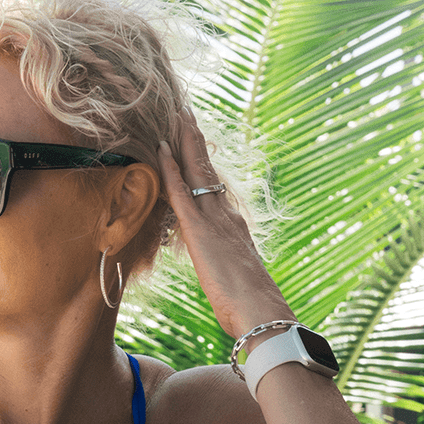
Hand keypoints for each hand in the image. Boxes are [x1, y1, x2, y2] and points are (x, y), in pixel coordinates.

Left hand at [157, 108, 293, 339]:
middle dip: (195, 140)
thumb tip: (221, 267)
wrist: (261, 312)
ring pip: (197, 170)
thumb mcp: (234, 277)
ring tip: (177, 114)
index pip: (214, 186)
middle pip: (207, 168)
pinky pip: (182, 191)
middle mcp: (226, 214)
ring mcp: (215, 219)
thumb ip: (225, 264)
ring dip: (184, 141)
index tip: (194, 140)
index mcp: (233, 225)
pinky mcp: (201, 229)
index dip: (203, 162)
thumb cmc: (249, 304)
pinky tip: (162, 148)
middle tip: (185, 111)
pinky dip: (171, 168)